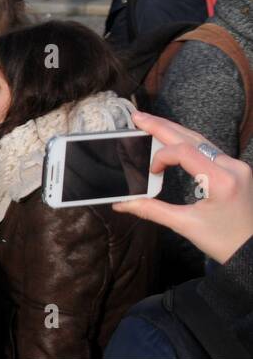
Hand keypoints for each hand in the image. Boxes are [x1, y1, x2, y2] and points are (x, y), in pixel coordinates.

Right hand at [113, 111, 252, 264]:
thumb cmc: (224, 241)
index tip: (151, 173)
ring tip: (149, 122)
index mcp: (222, 180)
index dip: (161, 156)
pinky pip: (207, 148)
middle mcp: (233, 167)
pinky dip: (186, 141)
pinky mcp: (235, 169)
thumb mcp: (186, 225)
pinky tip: (171, 136)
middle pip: (191, 138)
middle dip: (161, 126)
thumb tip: (122, 204)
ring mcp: (236, 166)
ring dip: (173, 130)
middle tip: (137, 117)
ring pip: (200, 140)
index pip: (184, 152)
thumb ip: (151, 210)